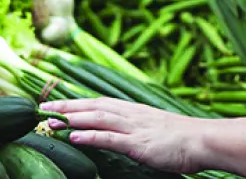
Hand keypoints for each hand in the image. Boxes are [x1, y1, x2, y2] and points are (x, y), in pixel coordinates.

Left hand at [40, 98, 207, 173]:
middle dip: (66, 106)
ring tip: (50, 122)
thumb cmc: (183, 139)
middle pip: (93, 106)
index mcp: (134, 110)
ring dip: (72, 118)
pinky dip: (91, 135)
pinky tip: (74, 136)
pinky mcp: (139, 143)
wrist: (204, 140)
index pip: (99, 102)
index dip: (76, 102)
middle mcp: (131, 114)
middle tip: (42, 108)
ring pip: (98, 118)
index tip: (55, 103)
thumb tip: (122, 132)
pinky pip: (110, 138)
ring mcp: (134, 128)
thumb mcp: (155, 129)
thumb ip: (137, 128)